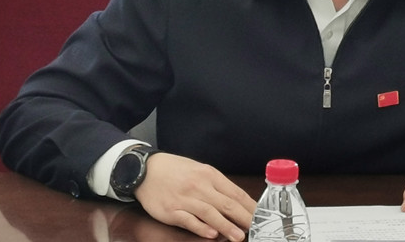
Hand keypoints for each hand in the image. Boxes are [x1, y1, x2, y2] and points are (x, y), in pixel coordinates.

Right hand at [134, 153, 256, 240]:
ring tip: (238, 236)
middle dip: (243, 217)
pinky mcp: (171, 211)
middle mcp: (199, 186)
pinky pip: (189, 220)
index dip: (249, 205)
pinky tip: (211, 233)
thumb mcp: (199, 170)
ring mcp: (185, 199)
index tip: (260, 216)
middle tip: (255, 228)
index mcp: (209, 174)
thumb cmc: (174, 170)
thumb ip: (216, 185)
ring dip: (226, 226)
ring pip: (210, 213)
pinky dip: (201, 227)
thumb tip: (237, 200)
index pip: (235, 192)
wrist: (145, 169)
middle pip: (226, 203)